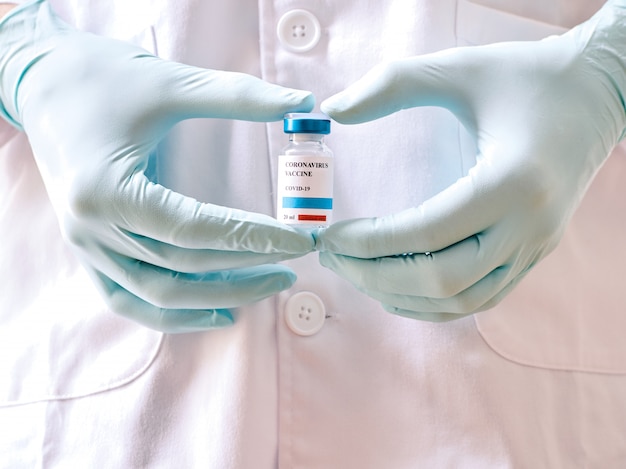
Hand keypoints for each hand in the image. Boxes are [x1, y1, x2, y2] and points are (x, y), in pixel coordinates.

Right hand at [0, 0, 314, 331]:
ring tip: (269, 282)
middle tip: (297, 260)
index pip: (196, 231)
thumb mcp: (171, 82)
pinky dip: (174, 314)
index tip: (300, 240)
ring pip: (159, 295)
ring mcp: (85, 245)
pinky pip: (130, 299)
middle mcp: (91, 228)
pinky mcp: (89, 249)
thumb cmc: (101, 76)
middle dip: (247, 269)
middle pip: (182, 269)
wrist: (42, 80)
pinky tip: (220, 313)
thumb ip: (238, 96)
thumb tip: (302, 103)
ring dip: (219, 297)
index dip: (254, 238)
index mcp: (107, 190)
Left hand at [317, 1, 625, 320]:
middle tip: (332, 258)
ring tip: (356, 273)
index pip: (424, 233)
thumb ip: (393, 84)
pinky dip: (433, 303)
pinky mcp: (535, 252)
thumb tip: (333, 109)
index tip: (329, 237)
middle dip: (374, 275)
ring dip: (400, 295)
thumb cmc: (529, 77)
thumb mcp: (460, 68)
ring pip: (461, 300)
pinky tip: (398, 289)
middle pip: (440, 279)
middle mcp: (528, 226)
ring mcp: (535, 246)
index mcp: (510, 181)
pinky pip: (480, 298)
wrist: (599, 94)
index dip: (368, 242)